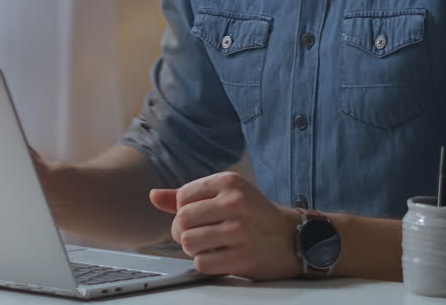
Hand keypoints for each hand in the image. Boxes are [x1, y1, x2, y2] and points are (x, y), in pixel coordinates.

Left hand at [149, 171, 299, 280]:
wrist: (291, 239)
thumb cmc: (253, 215)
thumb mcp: (225, 195)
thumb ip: (188, 196)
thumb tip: (154, 196)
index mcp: (228, 182)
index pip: (182, 197)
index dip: (184, 211)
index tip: (199, 217)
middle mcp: (235, 203)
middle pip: (182, 220)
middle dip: (184, 232)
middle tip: (200, 235)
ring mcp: (240, 230)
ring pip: (188, 243)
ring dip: (195, 249)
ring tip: (211, 245)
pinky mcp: (242, 257)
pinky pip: (201, 263)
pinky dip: (206, 264)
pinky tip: (220, 257)